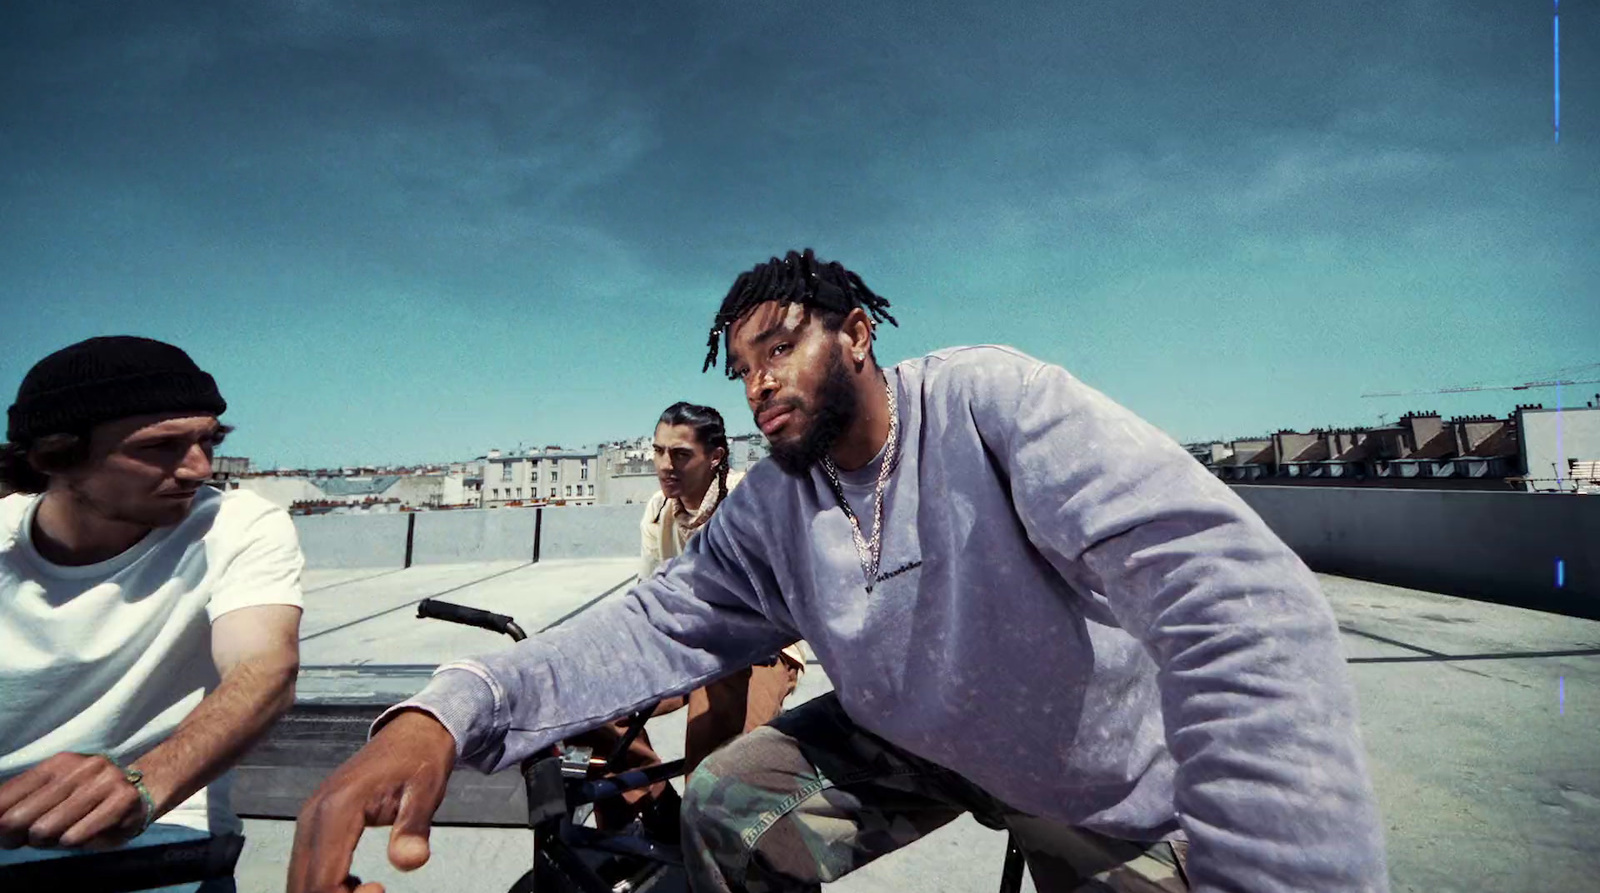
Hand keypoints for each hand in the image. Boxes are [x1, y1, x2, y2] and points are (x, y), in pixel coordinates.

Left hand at [0, 752, 145, 850]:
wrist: (147, 788)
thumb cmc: (92, 797)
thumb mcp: (59, 790)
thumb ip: (27, 801)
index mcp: (58, 763)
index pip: (9, 794)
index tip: (3, 833)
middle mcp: (80, 768)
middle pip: (22, 817)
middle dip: (17, 836)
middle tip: (28, 840)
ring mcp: (103, 782)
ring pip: (48, 828)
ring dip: (47, 841)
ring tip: (59, 837)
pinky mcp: (123, 800)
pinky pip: (78, 835)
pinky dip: (72, 842)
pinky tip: (78, 836)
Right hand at [287, 710, 457, 892]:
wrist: (412, 733)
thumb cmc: (420, 759)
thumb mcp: (426, 791)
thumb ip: (413, 827)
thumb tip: (411, 863)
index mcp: (337, 810)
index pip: (321, 880)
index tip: (380, 890)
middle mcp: (312, 817)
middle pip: (302, 886)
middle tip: (374, 890)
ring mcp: (308, 820)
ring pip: (299, 880)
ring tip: (368, 887)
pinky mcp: (312, 825)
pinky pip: (306, 868)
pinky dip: (324, 884)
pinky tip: (355, 881)